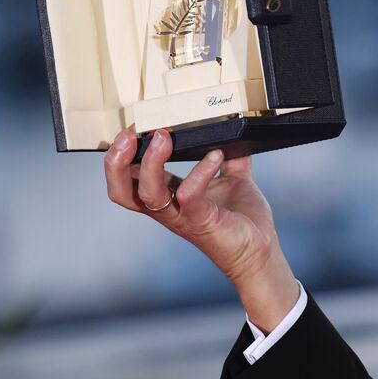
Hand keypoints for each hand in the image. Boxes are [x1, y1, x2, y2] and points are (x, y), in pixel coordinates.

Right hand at [103, 127, 299, 330]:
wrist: (261, 251)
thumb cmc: (244, 221)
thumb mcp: (234, 181)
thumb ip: (231, 158)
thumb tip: (235, 133)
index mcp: (170, 195)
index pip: (130, 177)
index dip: (122, 154)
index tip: (134, 127)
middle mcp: (169, 208)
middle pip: (123, 191)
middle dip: (117, 162)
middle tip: (128, 134)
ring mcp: (183, 216)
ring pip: (147, 194)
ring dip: (150, 163)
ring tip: (162, 137)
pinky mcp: (203, 220)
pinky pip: (190, 195)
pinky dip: (200, 172)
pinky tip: (216, 155)